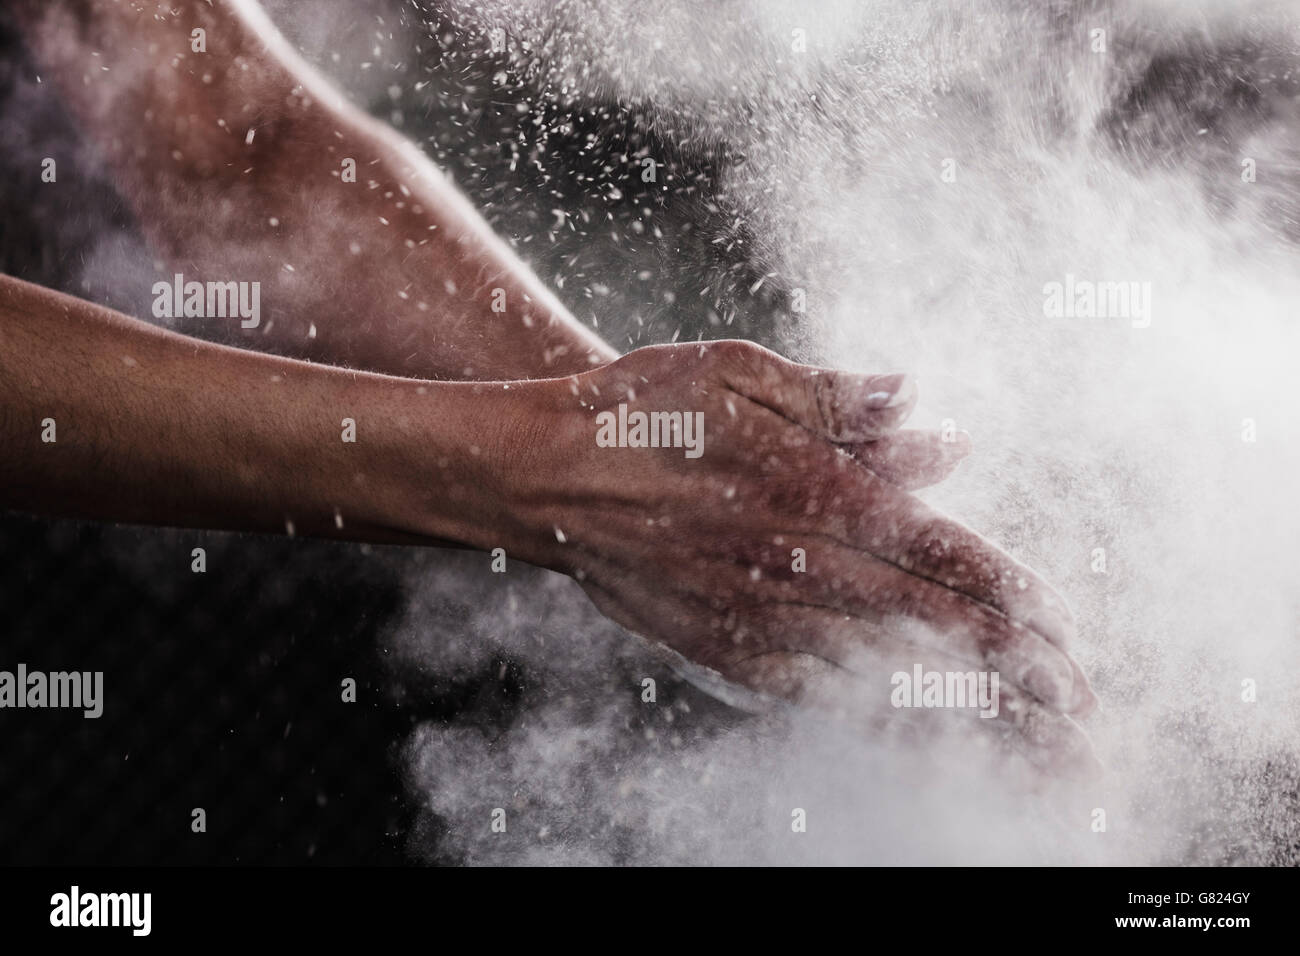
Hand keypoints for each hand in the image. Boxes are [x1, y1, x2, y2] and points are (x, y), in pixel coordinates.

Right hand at [504, 341, 1098, 773]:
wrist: (538, 475)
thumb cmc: (638, 410)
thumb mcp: (738, 370)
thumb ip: (843, 402)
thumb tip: (938, 422)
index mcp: (811, 491)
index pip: (943, 551)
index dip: (1014, 595)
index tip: (1064, 626)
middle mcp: (793, 565)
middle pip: (930, 626)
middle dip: (1016, 672)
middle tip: (1078, 708)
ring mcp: (755, 617)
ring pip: (882, 673)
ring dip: (963, 708)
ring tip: (1026, 739)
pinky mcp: (719, 648)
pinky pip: (815, 690)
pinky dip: (875, 712)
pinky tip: (914, 726)